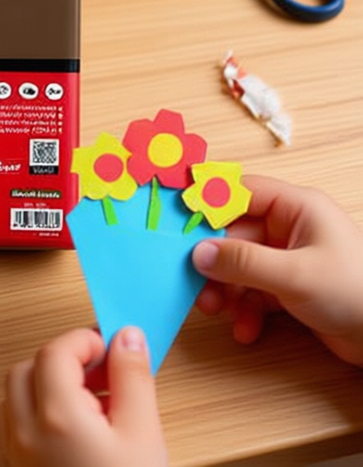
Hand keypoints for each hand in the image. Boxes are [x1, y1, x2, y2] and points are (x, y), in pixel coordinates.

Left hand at [0, 326, 167, 466]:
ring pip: (17, 397)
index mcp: (56, 416)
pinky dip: (39, 413)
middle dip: (64, 361)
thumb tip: (126, 337)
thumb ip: (134, 379)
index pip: (57, 351)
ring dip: (49, 386)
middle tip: (105, 372)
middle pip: (30, 369)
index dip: (85, 340)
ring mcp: (17, 456)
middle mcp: (25, 433)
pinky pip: (16, 426)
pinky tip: (77, 431)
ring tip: (96, 403)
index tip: (113, 346)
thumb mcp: (144, 436)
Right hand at [193, 174, 362, 366]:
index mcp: (296, 207)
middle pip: (233, 233)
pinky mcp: (290, 287)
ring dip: (225, 289)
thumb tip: (199, 254)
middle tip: (193, 282)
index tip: (175, 220)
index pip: (238, 192)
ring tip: (216, 311)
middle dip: (214, 262)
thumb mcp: (294, 275)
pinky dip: (245, 309)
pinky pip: (254, 290)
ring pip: (240, 265)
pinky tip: (246, 328)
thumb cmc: (357, 294)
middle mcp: (290, 227)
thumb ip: (243, 262)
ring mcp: (289, 257)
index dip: (205, 203)